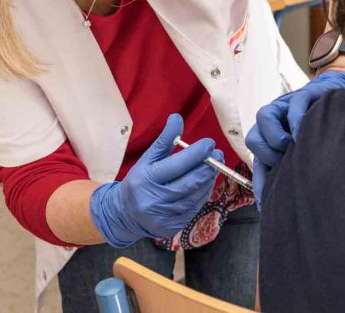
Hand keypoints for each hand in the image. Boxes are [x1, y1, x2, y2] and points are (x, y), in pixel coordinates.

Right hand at [90, 113, 221, 246]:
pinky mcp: (173, 227)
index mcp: (146, 180)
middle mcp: (155, 200)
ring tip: (215, 166)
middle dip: (208, 167)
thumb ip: (164, 140)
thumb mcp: (147, 159)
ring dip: (208, 180)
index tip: (209, 143)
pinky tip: (206, 182)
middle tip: (218, 154)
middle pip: (189, 182)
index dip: (196, 154)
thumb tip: (177, 117)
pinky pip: (194, 208)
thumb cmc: (139, 181)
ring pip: (195, 196)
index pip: (176, 165)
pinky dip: (202, 193)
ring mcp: (165, 216)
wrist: (125, 214)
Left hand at [245, 71, 344, 206]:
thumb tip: (292, 205)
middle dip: (265, 153)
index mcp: (273, 142)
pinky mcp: (305, 95)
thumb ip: (297, 172)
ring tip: (290, 144)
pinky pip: (294, 104)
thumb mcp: (308, 155)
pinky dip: (296, 118)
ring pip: (264, 115)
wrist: (340, 103)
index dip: (260, 183)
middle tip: (282, 162)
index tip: (267, 204)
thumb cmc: (323, 134)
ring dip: (273, 134)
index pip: (258, 162)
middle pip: (253, 137)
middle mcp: (275, 124)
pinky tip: (303, 130)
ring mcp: (287, 108)